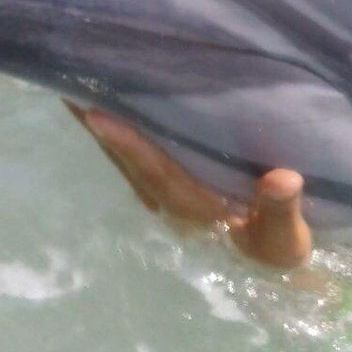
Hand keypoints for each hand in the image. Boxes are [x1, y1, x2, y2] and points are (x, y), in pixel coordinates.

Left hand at [65, 102, 311, 267]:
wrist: (269, 269)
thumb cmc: (277, 249)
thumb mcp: (286, 239)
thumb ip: (282, 210)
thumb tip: (283, 179)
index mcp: (197, 210)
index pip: (159, 173)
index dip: (129, 145)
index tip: (96, 117)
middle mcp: (171, 204)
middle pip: (128, 162)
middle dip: (97, 126)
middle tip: (65, 82)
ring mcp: (165, 198)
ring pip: (125, 160)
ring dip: (98, 128)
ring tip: (70, 86)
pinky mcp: (166, 191)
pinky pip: (133, 159)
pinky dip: (114, 135)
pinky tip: (100, 110)